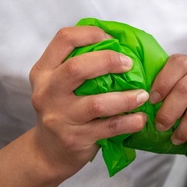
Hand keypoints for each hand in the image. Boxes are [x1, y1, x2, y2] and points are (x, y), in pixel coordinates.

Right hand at [28, 25, 148, 176]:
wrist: (47, 152)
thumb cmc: (63, 110)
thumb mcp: (59, 84)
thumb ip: (78, 64)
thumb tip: (120, 44)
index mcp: (44, 71)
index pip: (64, 39)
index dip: (91, 33)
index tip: (113, 39)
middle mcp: (47, 92)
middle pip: (77, 67)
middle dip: (109, 61)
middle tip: (130, 64)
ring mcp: (59, 117)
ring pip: (97, 103)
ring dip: (126, 98)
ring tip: (143, 95)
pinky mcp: (73, 138)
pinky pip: (108, 127)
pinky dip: (128, 122)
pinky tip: (140, 118)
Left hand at [149, 54, 186, 151]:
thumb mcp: (178, 86)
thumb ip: (162, 92)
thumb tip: (138, 108)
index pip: (177, 64)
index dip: (162, 82)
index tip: (152, 101)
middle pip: (185, 90)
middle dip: (168, 113)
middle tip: (161, 126)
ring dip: (183, 131)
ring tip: (176, 138)